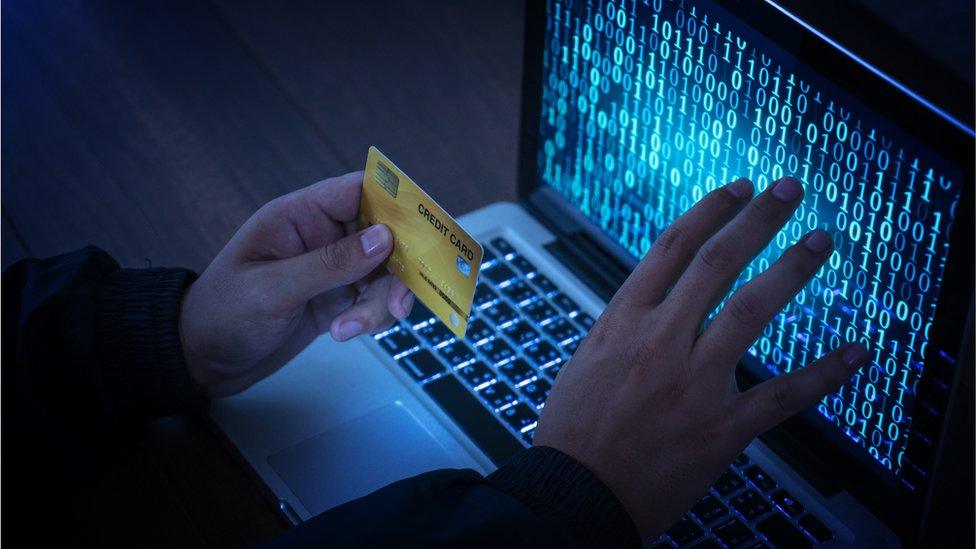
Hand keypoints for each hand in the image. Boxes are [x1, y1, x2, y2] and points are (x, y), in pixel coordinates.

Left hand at [180, 171, 412, 395]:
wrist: (201, 361)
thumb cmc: (221, 315)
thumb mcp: (273, 289)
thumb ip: (329, 264)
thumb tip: (384, 238)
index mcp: (300, 216)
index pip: (359, 190)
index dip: (396, 200)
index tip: (424, 226)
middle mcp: (322, 236)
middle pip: (385, 235)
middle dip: (398, 268)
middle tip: (400, 302)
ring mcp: (332, 269)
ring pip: (384, 274)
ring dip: (381, 302)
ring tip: (351, 329)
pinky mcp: (337, 300)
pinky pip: (373, 301)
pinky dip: (371, 318)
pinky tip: (345, 334)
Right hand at [533, 177, 867, 540]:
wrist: (574, 493)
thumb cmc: (574, 431)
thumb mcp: (588, 359)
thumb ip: (628, 326)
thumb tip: (661, 299)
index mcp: (622, 321)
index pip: (673, 247)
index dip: (711, 211)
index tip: (739, 189)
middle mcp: (659, 341)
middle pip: (717, 263)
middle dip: (758, 219)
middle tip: (790, 190)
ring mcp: (691, 383)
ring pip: (752, 311)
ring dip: (792, 269)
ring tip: (820, 240)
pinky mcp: (719, 430)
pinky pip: (783, 395)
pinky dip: (825, 373)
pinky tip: (856, 352)